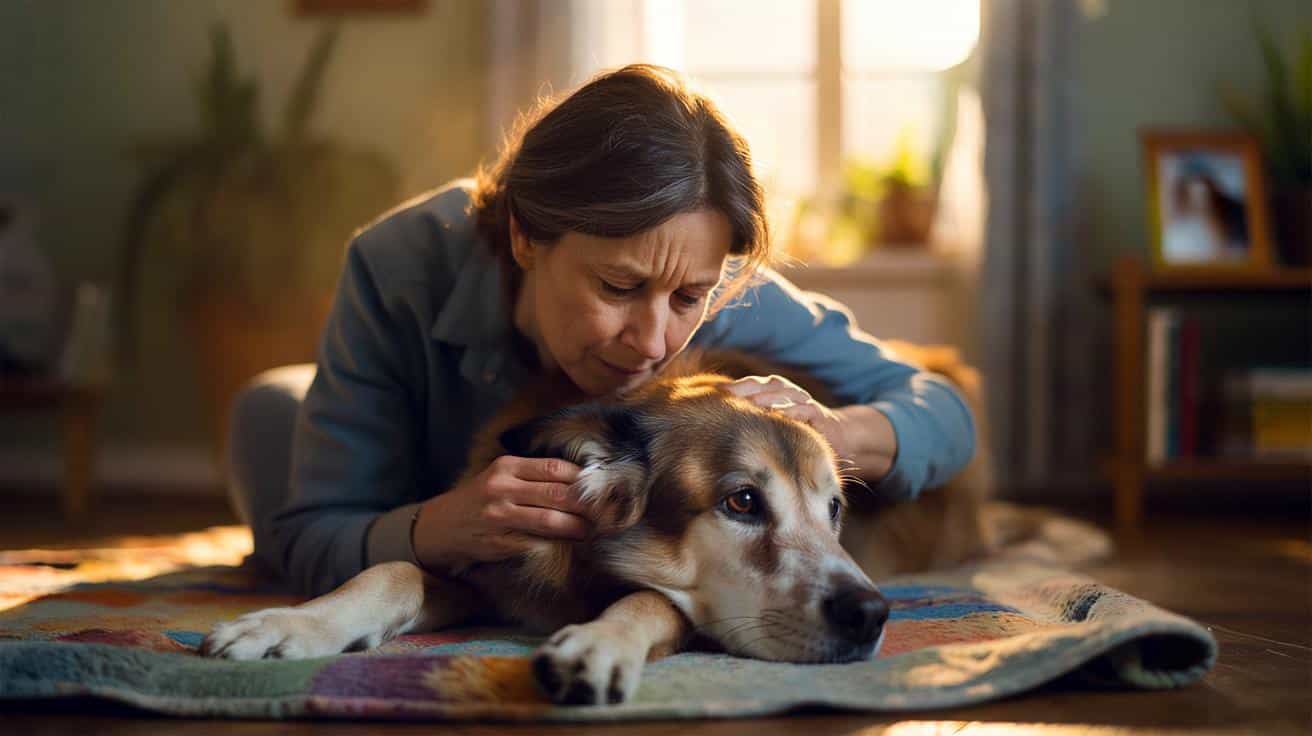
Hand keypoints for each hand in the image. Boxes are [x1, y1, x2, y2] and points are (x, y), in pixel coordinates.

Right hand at [412, 455, 592, 572]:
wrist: (441, 525)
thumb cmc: (481, 498)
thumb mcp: (502, 475)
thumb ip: (535, 475)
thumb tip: (582, 479)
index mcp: (506, 467)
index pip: (555, 468)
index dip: (583, 478)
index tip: (602, 486)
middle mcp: (501, 489)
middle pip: (556, 493)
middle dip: (586, 504)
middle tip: (605, 511)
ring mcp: (498, 517)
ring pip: (549, 520)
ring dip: (576, 527)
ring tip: (592, 530)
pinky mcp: (497, 543)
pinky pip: (534, 543)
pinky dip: (555, 545)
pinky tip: (569, 545)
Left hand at [725, 375, 849, 458]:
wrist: (838, 434)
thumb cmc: (797, 429)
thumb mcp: (774, 422)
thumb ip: (753, 417)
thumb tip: (720, 420)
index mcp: (774, 391)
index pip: (751, 384)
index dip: (734, 387)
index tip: (714, 393)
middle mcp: (787, 391)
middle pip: (763, 386)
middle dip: (745, 389)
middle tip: (727, 396)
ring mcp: (803, 400)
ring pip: (782, 394)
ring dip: (765, 398)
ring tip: (749, 404)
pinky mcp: (818, 413)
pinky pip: (804, 409)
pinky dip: (792, 411)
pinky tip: (780, 415)